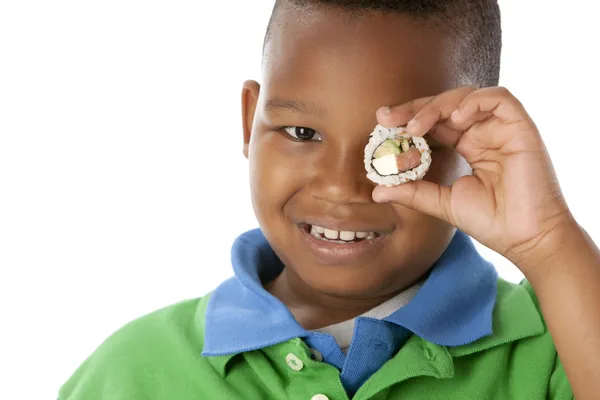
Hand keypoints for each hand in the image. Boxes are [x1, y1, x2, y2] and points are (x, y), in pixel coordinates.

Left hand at [373, 86, 573, 267]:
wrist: (526, 239)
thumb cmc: (492, 222)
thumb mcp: (442, 203)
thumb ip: (412, 192)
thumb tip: (376, 192)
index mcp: (467, 146)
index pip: (434, 122)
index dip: (408, 118)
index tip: (382, 122)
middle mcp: (483, 133)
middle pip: (445, 105)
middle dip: (414, 108)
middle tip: (388, 118)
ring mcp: (501, 129)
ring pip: (467, 96)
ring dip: (437, 105)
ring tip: (416, 126)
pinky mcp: (520, 128)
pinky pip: (499, 98)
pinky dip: (475, 101)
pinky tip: (455, 118)